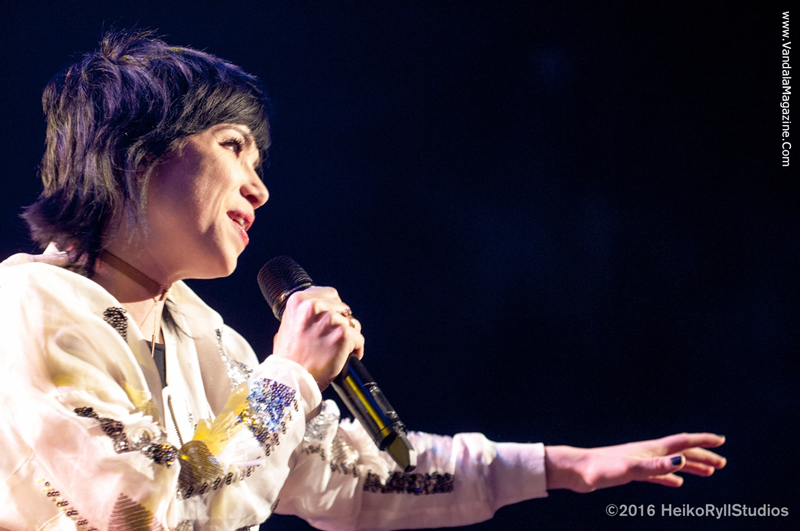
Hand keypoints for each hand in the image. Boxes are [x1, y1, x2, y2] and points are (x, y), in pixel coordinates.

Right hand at [272, 286, 363, 390]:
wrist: (292, 378)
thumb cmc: (289, 357)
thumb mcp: (287, 326)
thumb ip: (303, 314)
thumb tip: (319, 310)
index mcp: (299, 301)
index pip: (330, 294)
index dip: (334, 308)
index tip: (332, 319)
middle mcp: (314, 306)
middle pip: (343, 308)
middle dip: (342, 323)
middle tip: (332, 339)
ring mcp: (330, 320)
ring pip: (352, 324)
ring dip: (349, 337)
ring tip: (336, 349)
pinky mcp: (343, 335)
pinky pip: (359, 339)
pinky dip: (356, 349)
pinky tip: (345, 357)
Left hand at [545, 433, 725, 491]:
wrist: (576, 471)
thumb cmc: (600, 469)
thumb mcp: (630, 469)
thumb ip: (655, 466)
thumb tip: (681, 459)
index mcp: (650, 449)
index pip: (682, 442)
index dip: (703, 441)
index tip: (722, 441)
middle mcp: (647, 452)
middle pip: (681, 452)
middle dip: (703, 456)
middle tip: (723, 464)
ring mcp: (639, 461)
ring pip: (672, 463)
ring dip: (691, 466)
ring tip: (709, 473)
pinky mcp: (631, 472)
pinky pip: (658, 474)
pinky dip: (671, 477)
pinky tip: (677, 483)